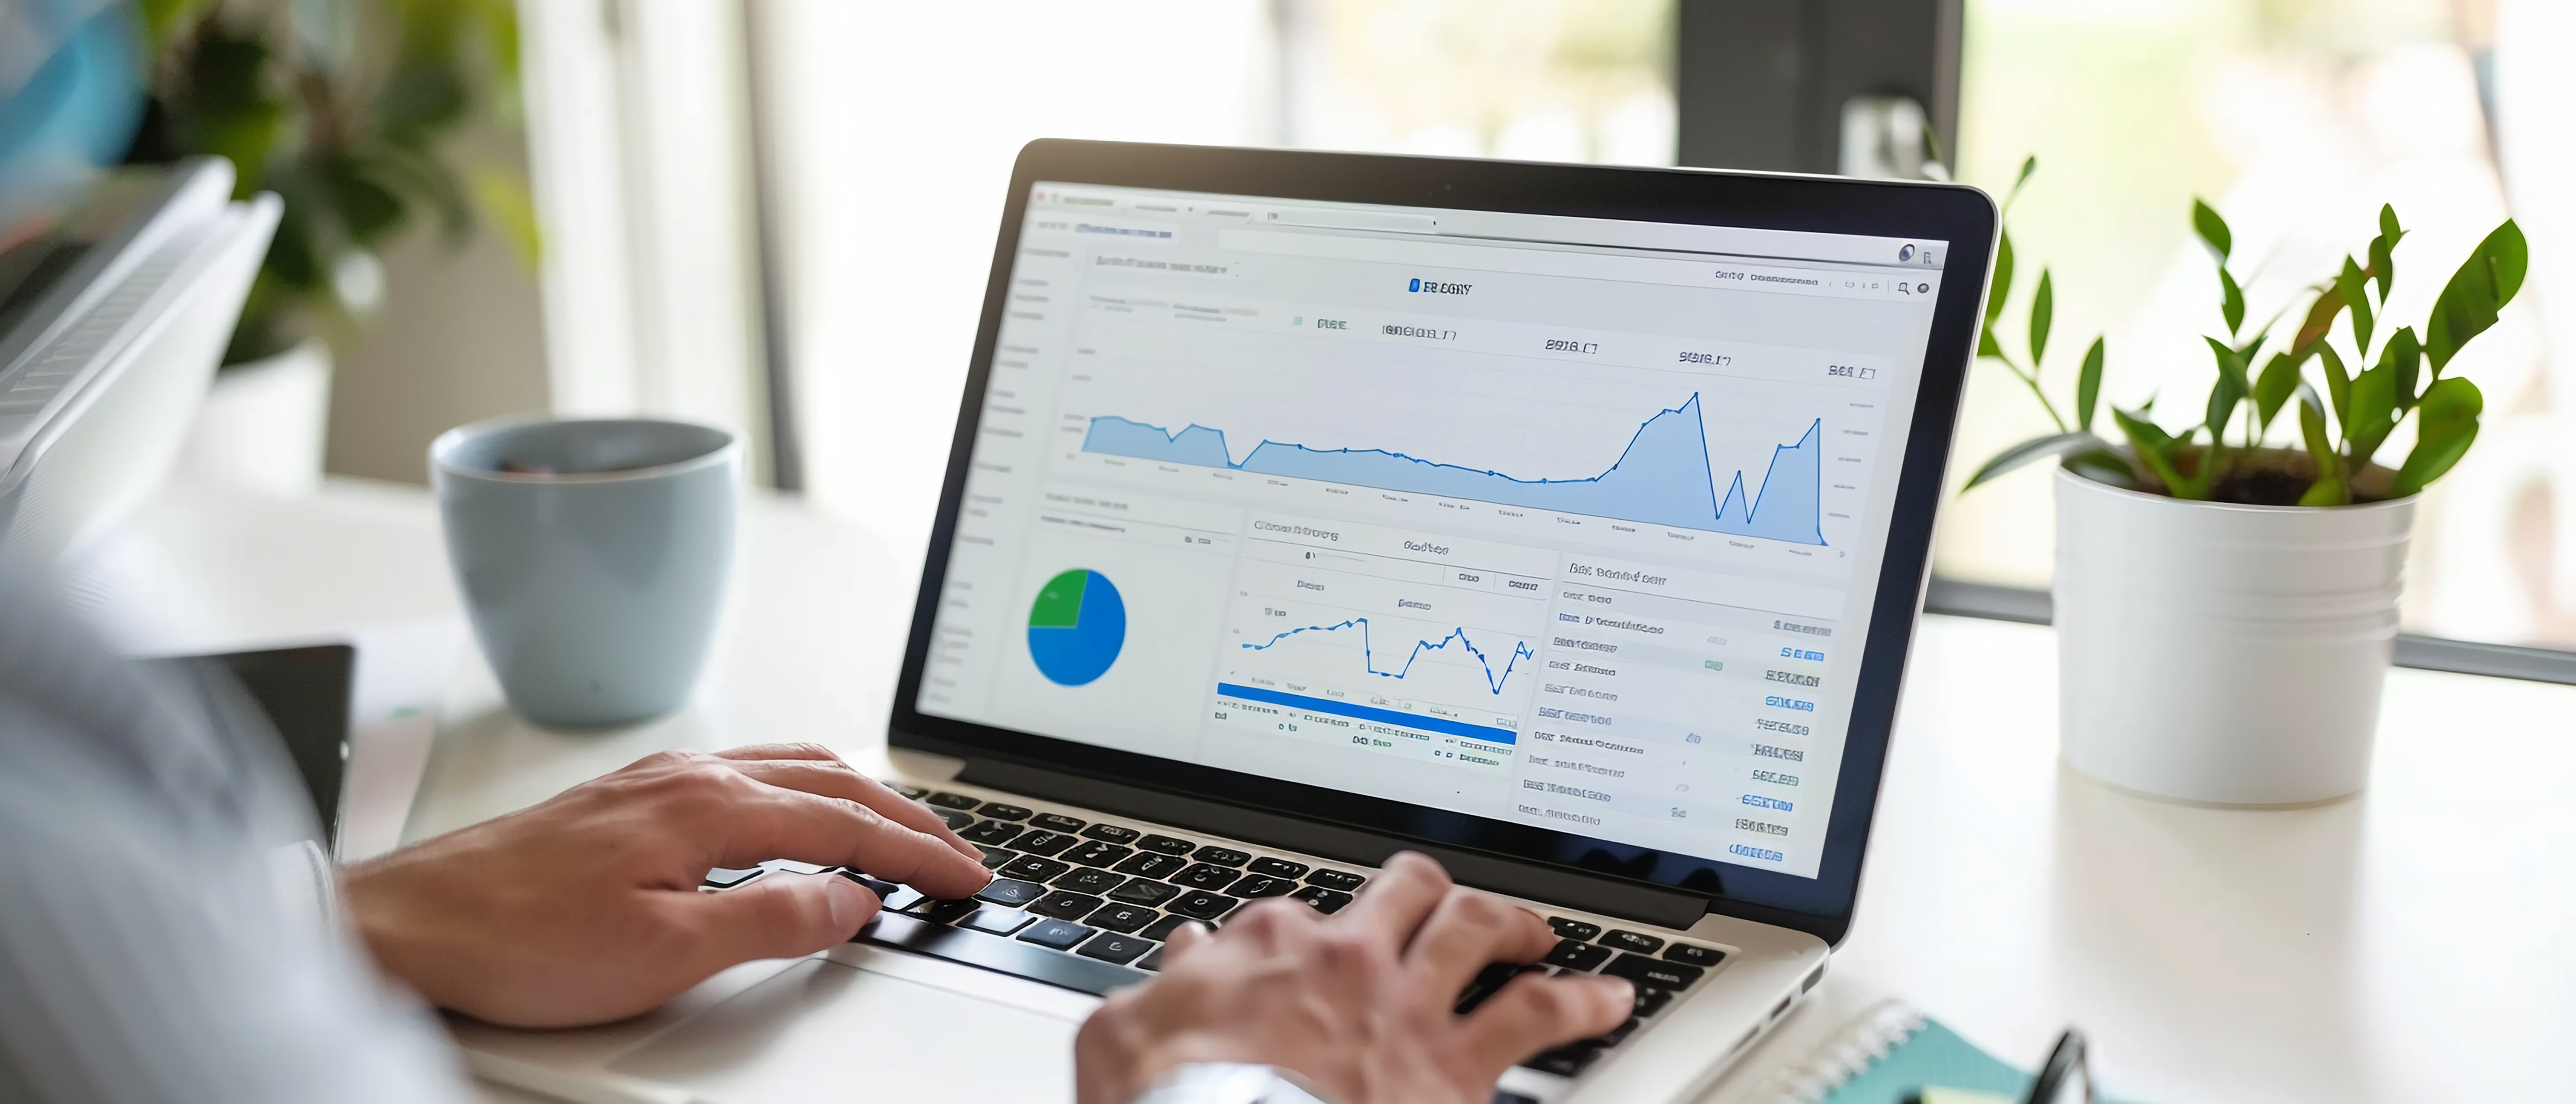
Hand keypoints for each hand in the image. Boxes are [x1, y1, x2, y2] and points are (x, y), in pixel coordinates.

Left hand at [342, 743, 989, 1026]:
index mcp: (708, 806)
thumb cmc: (514, 941)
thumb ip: (769, 921)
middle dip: (907, 817)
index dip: (919, 854)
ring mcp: (656, 779)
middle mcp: (688, 776)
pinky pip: (748, 770)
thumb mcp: (663, 954)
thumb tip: (850, 901)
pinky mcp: (629, 795)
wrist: (406, 924)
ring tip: (902, 826)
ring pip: (790, 765)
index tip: (968, 876)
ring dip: (859, 793)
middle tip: (960, 854)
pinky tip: (800, 808)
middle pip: (831, 781)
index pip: (847, 824)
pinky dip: (805, 786)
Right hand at [1073, 852, 1630, 1103]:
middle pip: (1410, 891)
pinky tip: (1611, 1000)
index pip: (1300, 916)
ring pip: (1484, 930)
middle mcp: (1351, 958)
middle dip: (1435, 892)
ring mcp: (1410, 1007)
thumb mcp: (1126, 1037)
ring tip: (1543, 934)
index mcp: (1270, 946)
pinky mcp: (1458, 1065)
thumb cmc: (1173, 1103)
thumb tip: (1186, 952)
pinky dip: (1583, 1002)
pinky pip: (1540, 1015)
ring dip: (1518, 924)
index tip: (1311, 957)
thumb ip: (1166, 986)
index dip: (1306, 936)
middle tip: (1452, 905)